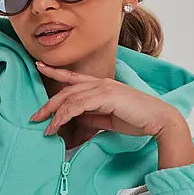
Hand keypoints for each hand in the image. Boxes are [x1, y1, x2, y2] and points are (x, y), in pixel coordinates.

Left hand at [30, 59, 188, 140]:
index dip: (56, 72)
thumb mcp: (109, 119)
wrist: (158, 119)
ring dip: (54, 113)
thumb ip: (92, 117)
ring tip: (44, 127)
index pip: (74, 78)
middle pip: (67, 89)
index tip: (40, 67)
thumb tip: (77, 120)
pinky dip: (64, 116)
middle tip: (35, 116)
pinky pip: (78, 105)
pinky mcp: (106, 96)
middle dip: (49, 103)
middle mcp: (100, 83)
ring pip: (70, 97)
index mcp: (102, 85)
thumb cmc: (137, 119)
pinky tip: (56, 126)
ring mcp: (103, 88)